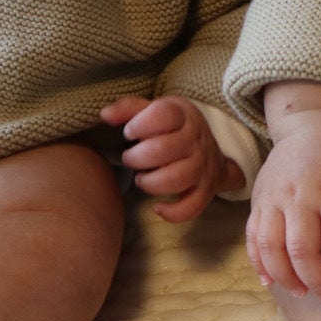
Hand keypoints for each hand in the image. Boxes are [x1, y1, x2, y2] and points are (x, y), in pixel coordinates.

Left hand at [99, 95, 243, 222]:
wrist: (214, 152)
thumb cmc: (175, 129)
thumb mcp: (156, 110)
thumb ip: (129, 109)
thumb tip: (105, 114)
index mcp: (184, 116)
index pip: (165, 115)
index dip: (141, 124)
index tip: (129, 132)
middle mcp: (196, 141)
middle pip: (164, 149)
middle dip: (137, 157)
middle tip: (129, 158)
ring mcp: (203, 167)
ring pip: (177, 178)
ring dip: (151, 182)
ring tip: (141, 179)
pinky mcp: (206, 190)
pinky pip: (192, 206)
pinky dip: (173, 212)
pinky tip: (157, 207)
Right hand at [247, 82, 320, 303]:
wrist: (313, 120)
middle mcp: (300, 196)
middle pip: (302, 250)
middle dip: (318, 282)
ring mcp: (274, 198)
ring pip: (271, 247)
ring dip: (286, 277)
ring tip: (304, 294)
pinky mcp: (258, 200)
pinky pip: (252, 237)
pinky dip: (257, 262)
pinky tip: (270, 282)